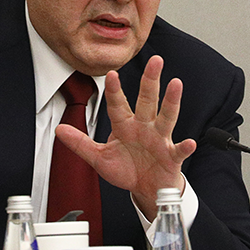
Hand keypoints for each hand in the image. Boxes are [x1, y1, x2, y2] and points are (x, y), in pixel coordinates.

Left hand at [54, 55, 195, 220]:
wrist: (146, 189)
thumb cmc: (126, 170)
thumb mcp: (99, 158)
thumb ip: (80, 143)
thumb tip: (59, 130)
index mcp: (125, 126)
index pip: (118, 106)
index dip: (115, 91)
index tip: (111, 74)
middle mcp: (144, 128)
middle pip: (147, 101)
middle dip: (150, 81)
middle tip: (155, 60)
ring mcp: (159, 140)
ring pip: (166, 117)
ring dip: (171, 101)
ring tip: (176, 84)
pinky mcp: (171, 156)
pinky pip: (178, 150)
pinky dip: (185, 146)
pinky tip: (190, 142)